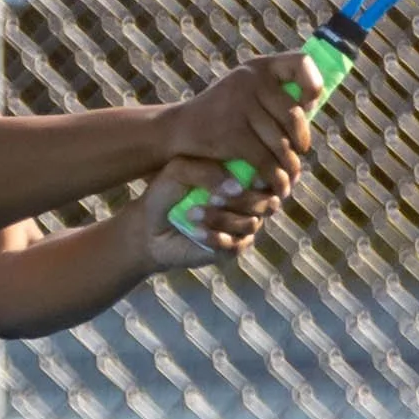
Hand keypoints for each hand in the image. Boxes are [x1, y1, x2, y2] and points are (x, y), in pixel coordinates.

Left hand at [140, 158, 283, 269]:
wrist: (149, 227)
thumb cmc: (166, 193)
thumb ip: (207, 170)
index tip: (247, 177)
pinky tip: (195, 231)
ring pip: (251, 224)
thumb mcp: (179, 171)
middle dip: (243, 200)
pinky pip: (235, 245)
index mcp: (243, 176)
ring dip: (223, 218)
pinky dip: (216, 237)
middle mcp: (249, 202)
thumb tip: (237, 186)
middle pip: (268, 202)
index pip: (270, 175)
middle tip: (213, 197)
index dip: (265, 177)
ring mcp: (242, 227)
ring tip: (192, 213)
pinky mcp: (232, 249)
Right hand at [159, 49, 318, 190]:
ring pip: (281, 143)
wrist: (178, 131)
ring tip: (289, 178)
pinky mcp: (233, 133)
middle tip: (297, 156)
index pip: (301, 64)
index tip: (308, 106)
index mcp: (259, 67)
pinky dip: (273, 178)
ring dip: (288, 166)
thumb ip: (274, 94)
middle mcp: (251, 79)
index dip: (313, 85)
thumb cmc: (220, 116)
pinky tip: (276, 187)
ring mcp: (241, 104)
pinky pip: (265, 160)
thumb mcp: (245, 93)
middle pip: (294, 115)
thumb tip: (313, 105)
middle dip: (300, 141)